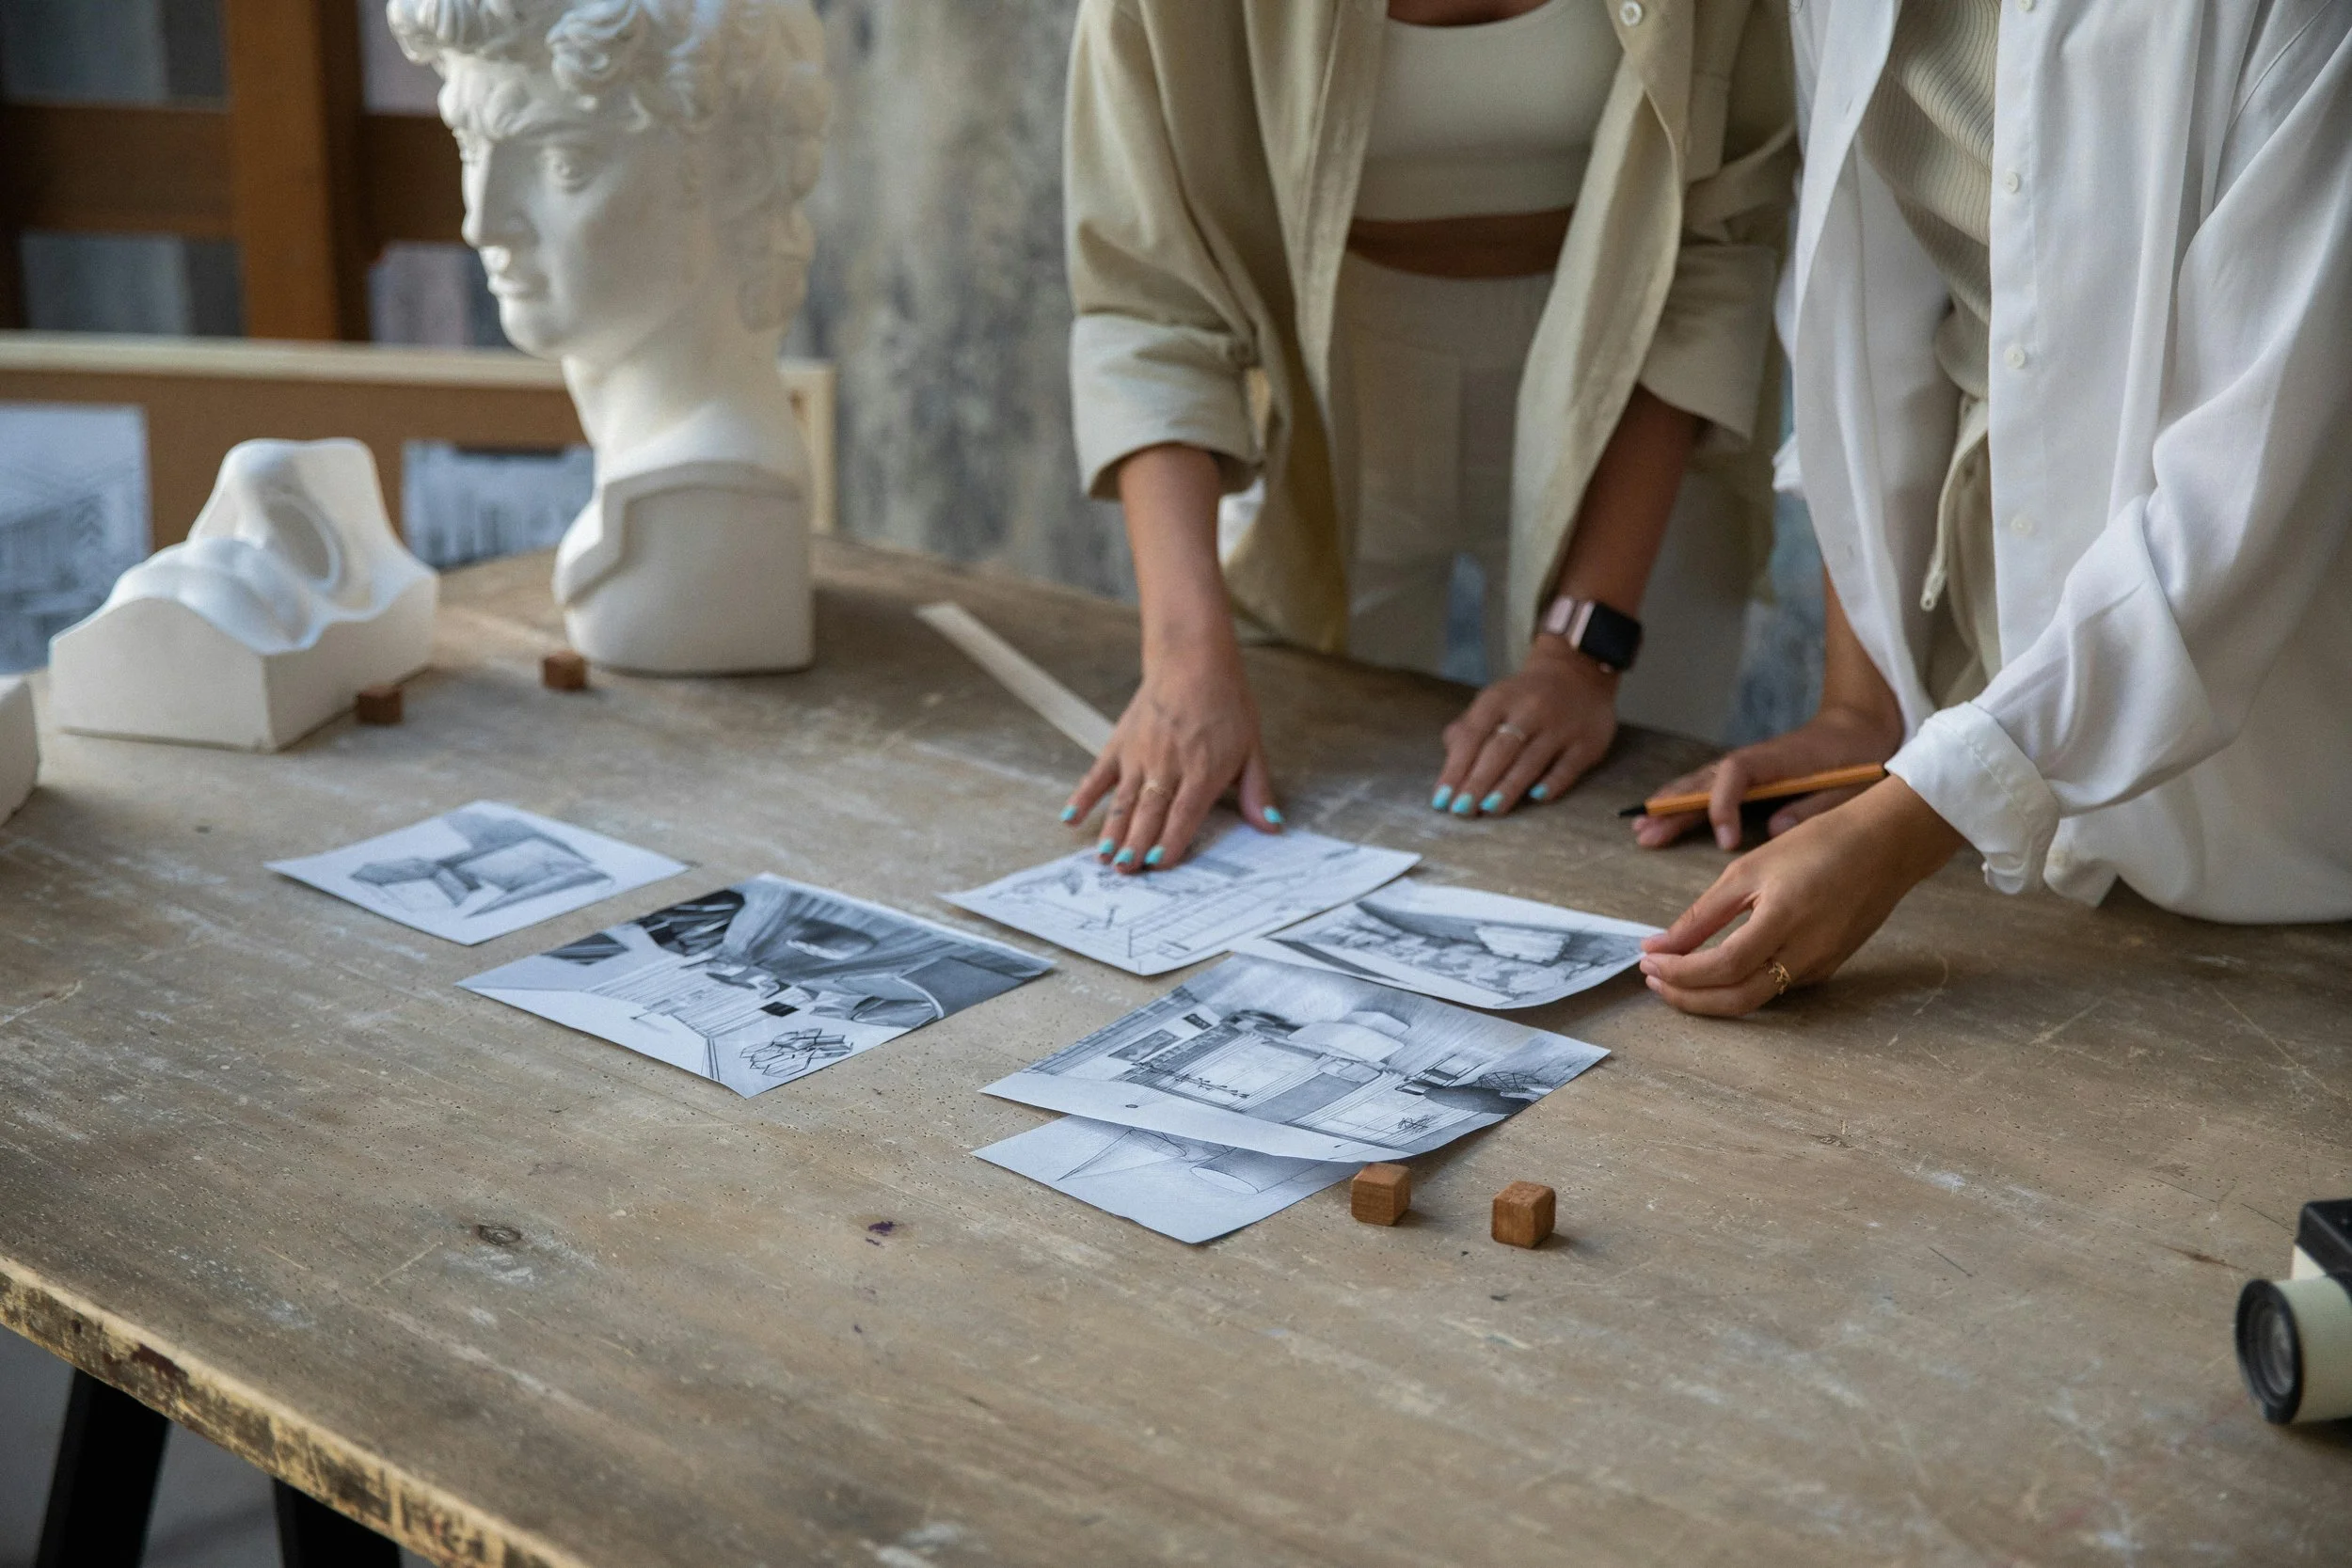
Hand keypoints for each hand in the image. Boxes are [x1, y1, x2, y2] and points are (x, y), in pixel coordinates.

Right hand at [1063, 642, 1278, 872]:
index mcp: (1202, 770)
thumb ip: (1257, 791)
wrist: (1193, 660)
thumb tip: (1272, 828)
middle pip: (1149, 813)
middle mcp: (1167, 765)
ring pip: (1123, 800)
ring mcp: (1139, 755)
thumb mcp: (1252, 748)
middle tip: (1125, 872)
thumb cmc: (1226, 705)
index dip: (1171, 841)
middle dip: (1136, 845)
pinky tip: (1070, 818)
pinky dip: (1083, 797)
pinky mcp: (1120, 743)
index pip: (1184, 814)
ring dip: (1112, 832)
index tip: (1158, 864)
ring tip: (1103, 860)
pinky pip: (1098, 775)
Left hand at [1433, 635, 1617, 816]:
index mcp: (1499, 699)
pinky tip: (1536, 798)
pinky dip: (1552, 783)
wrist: (1577, 672)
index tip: (1441, 799)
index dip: (1455, 769)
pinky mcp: (1587, 742)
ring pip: (1531, 760)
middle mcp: (1530, 710)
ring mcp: (1561, 726)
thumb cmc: (1522, 699)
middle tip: (1461, 810)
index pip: (1472, 736)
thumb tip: (1451, 766)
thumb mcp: (1492, 702)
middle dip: (1478, 782)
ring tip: (1489, 809)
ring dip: (1508, 787)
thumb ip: (1467, 731)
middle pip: (1500, 750)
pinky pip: (1568, 767)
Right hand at [1631, 700, 1901, 851]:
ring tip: (1641, 828)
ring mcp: (1747, 767)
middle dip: (1673, 807)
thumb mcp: (1848, 785)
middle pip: (1703, 780)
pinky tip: (1664, 816)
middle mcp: (1752, 760)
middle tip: (1646, 833)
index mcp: (1775, 759)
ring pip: (1699, 783)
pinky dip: (1684, 800)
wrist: (1861, 727)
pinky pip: (1708, 787)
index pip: (1735, 776)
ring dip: (1670, 804)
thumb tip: (1777, 828)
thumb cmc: (1858, 756)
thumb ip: (1814, 805)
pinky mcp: (1748, 775)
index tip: (1725, 840)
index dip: (1724, 806)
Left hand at [1637, 777, 1965, 1015]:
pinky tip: (1715, 970)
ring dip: (1710, 996)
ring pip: (1756, 999)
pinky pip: (1776, 987)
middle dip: (1689, 997)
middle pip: (1738, 998)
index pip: (1722, 966)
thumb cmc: (1818, 845)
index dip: (1681, 973)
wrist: (1887, 845)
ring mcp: (1821, 965)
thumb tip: (1659, 946)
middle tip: (1654, 981)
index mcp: (1785, 919)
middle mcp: (1807, 952)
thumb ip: (1703, 914)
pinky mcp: (1827, 967)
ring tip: (1675, 979)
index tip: (1648, 963)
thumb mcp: (1750, 868)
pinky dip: (1738, 985)